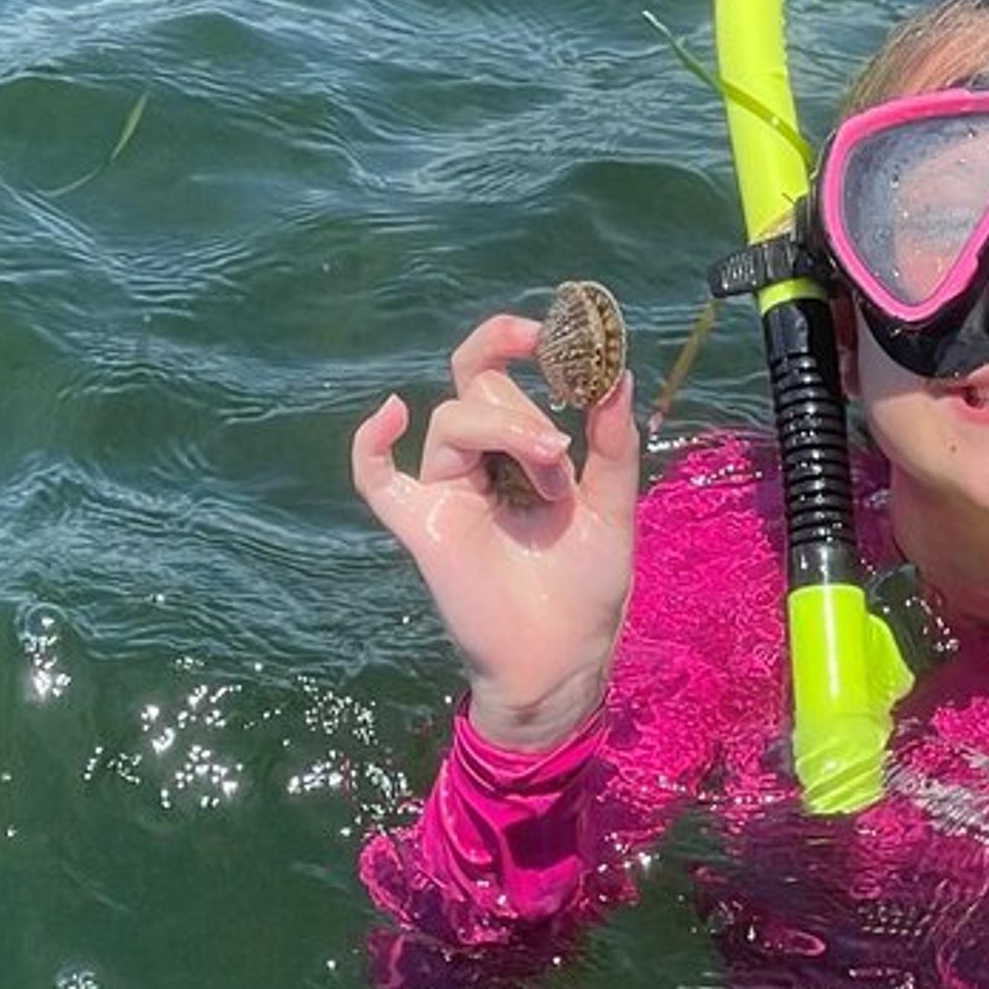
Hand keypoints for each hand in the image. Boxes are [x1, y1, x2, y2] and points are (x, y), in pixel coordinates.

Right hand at [351, 314, 639, 750]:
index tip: (549, 329)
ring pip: (452, 421)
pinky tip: (390, 413)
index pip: (500, 375)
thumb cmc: (588, 588)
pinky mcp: (423, 526)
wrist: (563, 660)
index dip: (511, 340)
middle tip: (561, 451)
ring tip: (553, 480)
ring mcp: (447, 492)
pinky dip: (370, 442)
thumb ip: (613, 443)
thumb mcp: (613, 507)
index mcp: (521, 451)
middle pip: (477, 390)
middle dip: (525, 409)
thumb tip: (619, 373)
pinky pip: (376, 478)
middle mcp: (479, 463)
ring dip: (506, 432)